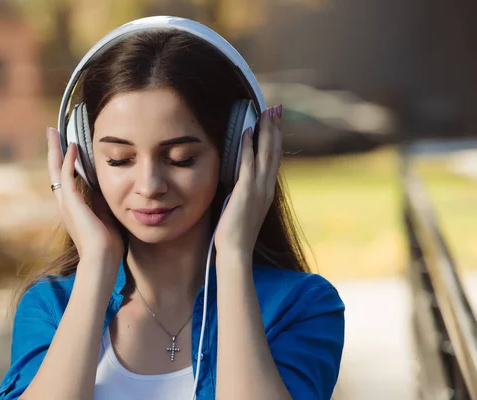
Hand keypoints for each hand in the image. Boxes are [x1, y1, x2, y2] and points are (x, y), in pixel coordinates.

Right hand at [47, 127, 124, 265]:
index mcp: (73, 207)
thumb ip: (102, 202)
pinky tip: (72, 146)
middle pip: (55, 170)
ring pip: (56, 169)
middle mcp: (65, 203)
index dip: (64, 161)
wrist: (102, 259)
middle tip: (51, 132)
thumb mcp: (106, 216)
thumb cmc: (108, 244)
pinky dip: (68, 160)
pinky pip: (66, 175)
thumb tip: (107, 188)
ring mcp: (66, 203)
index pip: (65, 178)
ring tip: (53, 132)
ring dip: (56, 149)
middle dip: (54, 150)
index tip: (67, 145)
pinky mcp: (71, 203)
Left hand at [214, 105, 282, 258]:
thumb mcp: (244, 209)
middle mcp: (266, 187)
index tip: (275, 122)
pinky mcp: (246, 191)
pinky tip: (248, 131)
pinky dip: (250, 146)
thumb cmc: (235, 234)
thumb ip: (245, 194)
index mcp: (266, 191)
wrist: (236, 251)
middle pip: (274, 151)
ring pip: (266, 153)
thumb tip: (239, 182)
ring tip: (267, 112)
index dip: (275, 139)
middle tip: (276, 108)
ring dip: (266, 131)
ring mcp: (258, 189)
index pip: (273, 159)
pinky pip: (248, 163)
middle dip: (275, 128)